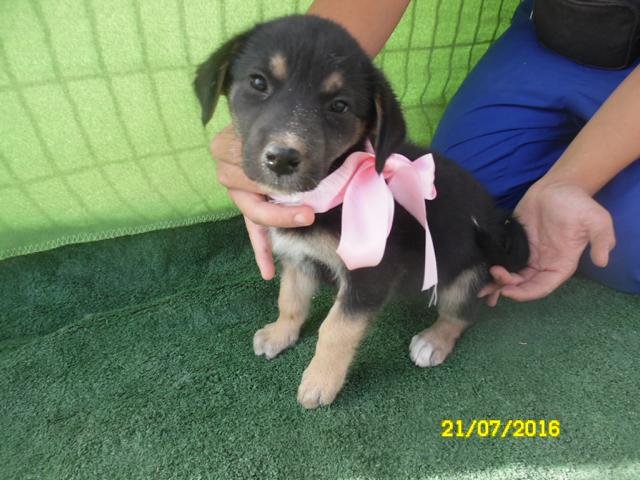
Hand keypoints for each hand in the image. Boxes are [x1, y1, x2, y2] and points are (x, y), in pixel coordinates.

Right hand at [210, 126, 314, 279]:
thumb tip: (334, 137)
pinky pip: (253, 231)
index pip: (247, 166)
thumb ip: (292, 134)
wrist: (275, 120)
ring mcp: (237, 191)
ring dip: (276, 223)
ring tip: (304, 223)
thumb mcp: (282, 124)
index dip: (272, 177)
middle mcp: (228, 167)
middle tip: (309, 211)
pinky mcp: (248, 207)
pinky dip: (262, 251)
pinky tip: (268, 272)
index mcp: (230, 142)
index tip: (299, 184)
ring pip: (253, 212)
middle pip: (249, 191)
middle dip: (278, 203)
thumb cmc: (282, 122)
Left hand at [479, 181, 615, 305]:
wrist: (559, 186)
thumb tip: (603, 261)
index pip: (543, 287)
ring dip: (499, 280)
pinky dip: (495, 266)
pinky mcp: (515, 243)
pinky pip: (504, 259)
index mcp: (561, 264)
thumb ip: (601, 240)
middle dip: (508, 287)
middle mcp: (544, 263)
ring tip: (485, 279)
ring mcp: (528, 254)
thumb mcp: (597, 220)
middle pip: (524, 285)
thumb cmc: (578, 203)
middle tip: (494, 277)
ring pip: (512, 275)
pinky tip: (483, 266)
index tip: (508, 291)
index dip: (526, 293)